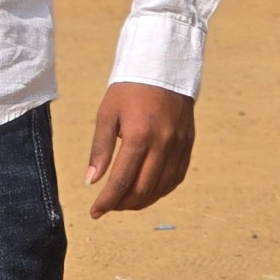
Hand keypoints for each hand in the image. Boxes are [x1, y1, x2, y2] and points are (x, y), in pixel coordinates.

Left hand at [85, 82, 194, 218]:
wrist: (163, 67)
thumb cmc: (129, 89)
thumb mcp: (107, 113)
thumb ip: (100, 149)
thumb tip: (91, 182)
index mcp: (139, 136)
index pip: (121, 181)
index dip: (107, 201)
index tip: (95, 212)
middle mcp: (162, 144)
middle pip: (143, 190)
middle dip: (122, 204)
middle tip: (108, 206)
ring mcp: (179, 146)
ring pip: (161, 188)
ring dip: (141, 201)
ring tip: (124, 202)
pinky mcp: (188, 145)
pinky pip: (176, 179)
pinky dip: (160, 191)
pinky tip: (147, 191)